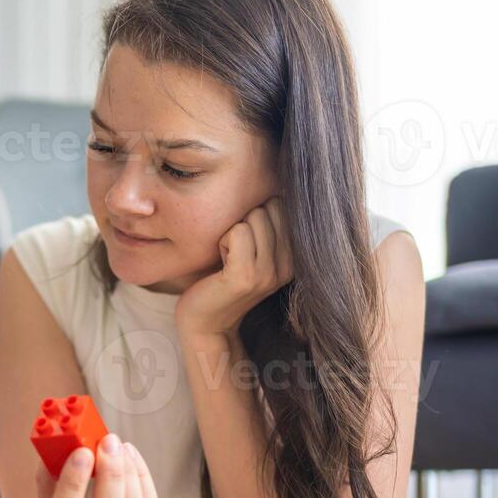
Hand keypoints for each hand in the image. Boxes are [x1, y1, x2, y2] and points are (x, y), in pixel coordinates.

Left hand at [175, 197, 292, 339]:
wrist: (203, 322)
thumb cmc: (219, 277)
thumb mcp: (249, 248)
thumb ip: (266, 222)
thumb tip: (275, 175)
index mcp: (294, 257)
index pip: (283, 205)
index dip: (255, 214)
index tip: (243, 243)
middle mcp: (289, 265)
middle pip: (268, 207)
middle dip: (243, 220)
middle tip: (231, 251)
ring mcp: (269, 272)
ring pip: (253, 217)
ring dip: (230, 231)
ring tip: (226, 258)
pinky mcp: (246, 277)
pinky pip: (237, 232)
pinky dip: (221, 241)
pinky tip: (219, 263)